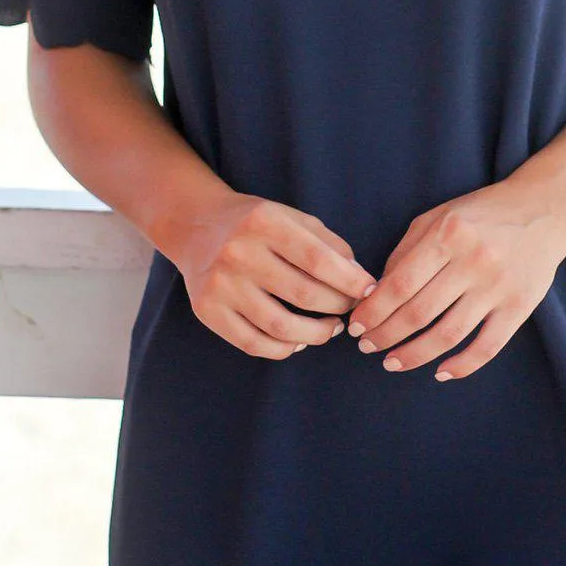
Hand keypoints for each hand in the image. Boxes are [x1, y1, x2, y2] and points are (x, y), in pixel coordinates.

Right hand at [173, 193, 376, 359]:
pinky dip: (284, 348)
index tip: (370, 291)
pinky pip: (254, 344)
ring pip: (281, 327)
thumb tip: (361, 281)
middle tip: (351, 310)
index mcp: (264, 222)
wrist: (195, 227)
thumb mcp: (291, 217)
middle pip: (304, 294)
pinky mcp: (207, 311)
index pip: (318, 259)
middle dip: (338, 307)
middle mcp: (239, 253)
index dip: (350, 281)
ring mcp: (220, 285)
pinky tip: (298, 340)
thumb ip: (328, 244)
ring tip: (331, 329)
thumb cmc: (255, 224)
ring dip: (316, 334)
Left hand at [347, 180, 565, 379]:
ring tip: (393, 363)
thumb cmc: (481, 213)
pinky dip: (462, 366)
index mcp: (448, 234)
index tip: (357, 326)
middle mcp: (473, 260)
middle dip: (386, 335)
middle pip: (419, 312)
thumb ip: (406, 251)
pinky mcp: (520, 307)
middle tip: (368, 348)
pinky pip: (488, 346)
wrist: (543, 209)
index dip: (374, 311)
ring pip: (448, 334)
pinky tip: (440, 372)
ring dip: (414, 355)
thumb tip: (377, 293)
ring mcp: (498, 286)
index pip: (400, 284)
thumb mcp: (437, 217)